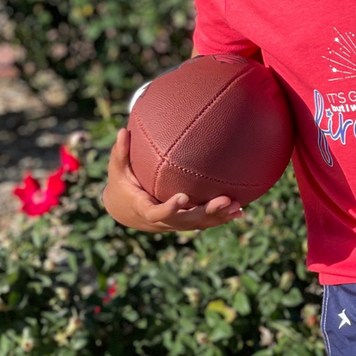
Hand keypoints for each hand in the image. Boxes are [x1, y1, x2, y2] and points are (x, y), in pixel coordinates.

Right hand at [101, 130, 242, 232]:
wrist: (125, 210)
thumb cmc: (121, 185)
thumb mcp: (117, 170)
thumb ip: (120, 153)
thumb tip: (122, 131)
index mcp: (144, 208)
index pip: (157, 212)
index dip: (170, 208)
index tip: (182, 196)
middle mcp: (161, 220)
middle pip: (186, 220)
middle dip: (206, 212)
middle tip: (225, 200)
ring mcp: (173, 223)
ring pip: (197, 224)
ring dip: (218, 217)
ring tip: (237, 207)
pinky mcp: (182, 222)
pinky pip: (202, 223)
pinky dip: (219, 219)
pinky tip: (239, 212)